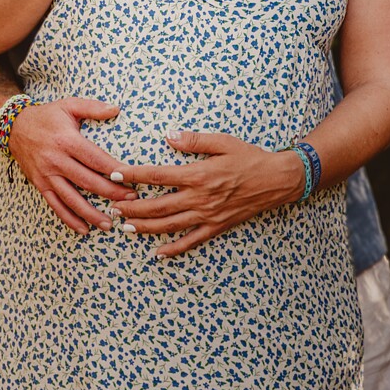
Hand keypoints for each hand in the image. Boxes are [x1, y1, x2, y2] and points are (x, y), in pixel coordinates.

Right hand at [6, 97, 132, 232]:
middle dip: (111, 193)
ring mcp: (47, 174)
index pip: (96, 159)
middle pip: (88, 182)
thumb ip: (93, 107)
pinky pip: (55, 205)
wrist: (13, 126)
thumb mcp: (68, 105)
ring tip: (109, 224)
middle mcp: (56, 160)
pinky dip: (69, 219)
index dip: (115, 171)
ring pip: (72, 199)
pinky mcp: (40, 184)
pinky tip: (83, 229)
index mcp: (66, 140)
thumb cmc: (46, 116)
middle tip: (131, 201)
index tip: (131, 179)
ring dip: (91, 214)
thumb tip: (117, 109)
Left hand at [111, 130, 303, 256]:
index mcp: (198, 174)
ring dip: (145, 228)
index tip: (115, 174)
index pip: (158, 176)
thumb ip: (194, 140)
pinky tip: (158, 253)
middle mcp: (200, 197)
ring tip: (125, 228)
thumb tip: (168, 136)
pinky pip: (192, 241)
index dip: (134, 176)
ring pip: (170, 225)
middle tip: (112, 209)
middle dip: (132, 208)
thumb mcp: (222, 141)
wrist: (277, 180)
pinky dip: (175, 249)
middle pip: (158, 206)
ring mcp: (208, 215)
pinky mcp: (217, 226)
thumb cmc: (249, 157)